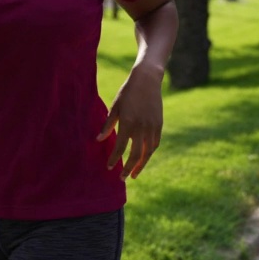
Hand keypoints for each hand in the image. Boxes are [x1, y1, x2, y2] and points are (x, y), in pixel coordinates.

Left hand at [97, 63, 164, 177]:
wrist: (147, 80)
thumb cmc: (127, 92)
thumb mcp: (115, 107)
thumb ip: (108, 125)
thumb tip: (99, 140)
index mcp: (128, 123)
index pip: (120, 148)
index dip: (115, 159)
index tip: (109, 167)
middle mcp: (142, 128)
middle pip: (136, 155)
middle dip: (129, 168)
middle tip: (122, 178)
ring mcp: (152, 127)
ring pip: (148, 152)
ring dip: (141, 164)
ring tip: (134, 174)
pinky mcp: (159, 125)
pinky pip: (155, 144)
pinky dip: (149, 153)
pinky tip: (144, 158)